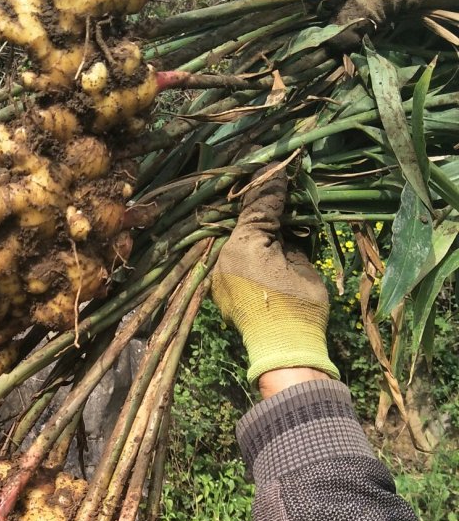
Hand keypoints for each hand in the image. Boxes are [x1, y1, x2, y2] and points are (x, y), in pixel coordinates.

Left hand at [211, 166, 338, 385]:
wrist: (285, 352)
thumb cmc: (298, 309)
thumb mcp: (301, 264)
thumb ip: (289, 238)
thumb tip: (283, 224)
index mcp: (245, 245)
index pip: (260, 206)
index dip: (273, 187)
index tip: (282, 168)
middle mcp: (225, 256)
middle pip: (244, 221)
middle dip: (260, 205)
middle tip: (276, 183)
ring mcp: (220, 273)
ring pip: (235, 239)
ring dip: (252, 227)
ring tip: (270, 208)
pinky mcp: (220, 290)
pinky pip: (231, 259)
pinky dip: (245, 249)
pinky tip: (262, 242)